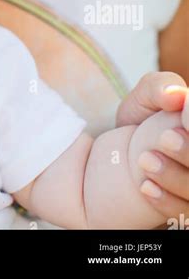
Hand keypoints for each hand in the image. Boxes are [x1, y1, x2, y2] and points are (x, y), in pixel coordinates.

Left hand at [117, 72, 187, 221]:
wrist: (120, 150)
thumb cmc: (143, 117)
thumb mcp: (146, 94)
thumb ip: (159, 86)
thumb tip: (176, 95)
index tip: (179, 120)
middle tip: (164, 140)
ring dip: (175, 177)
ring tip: (144, 161)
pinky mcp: (184, 207)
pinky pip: (185, 214)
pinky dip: (168, 203)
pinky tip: (145, 188)